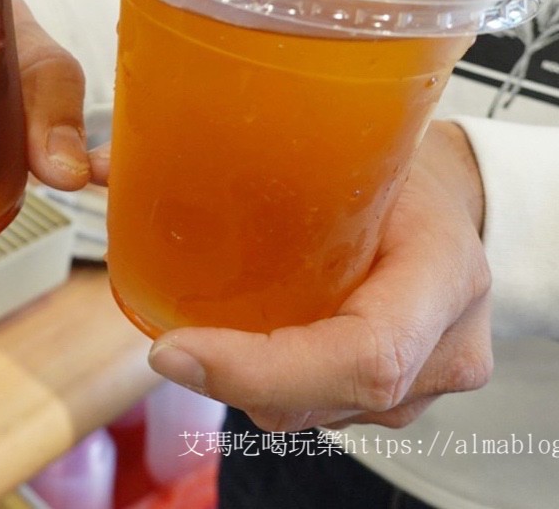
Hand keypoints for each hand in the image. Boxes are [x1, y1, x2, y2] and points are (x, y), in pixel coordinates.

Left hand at [141, 120, 492, 430]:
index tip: (175, 350)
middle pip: (325, 395)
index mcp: (444, 272)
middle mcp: (444, 346)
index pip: (364, 354)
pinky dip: (272, 383)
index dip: (264, 368)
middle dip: (236, 379)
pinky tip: (240, 347)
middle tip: (170, 347)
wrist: (461, 207)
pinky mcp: (401, 400)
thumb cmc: (405, 169)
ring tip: (202, 340)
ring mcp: (427, 385)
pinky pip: (323, 407)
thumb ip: (238, 154)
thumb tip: (97, 162)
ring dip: (249, 385)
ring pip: (316, 412)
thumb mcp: (350, 145)